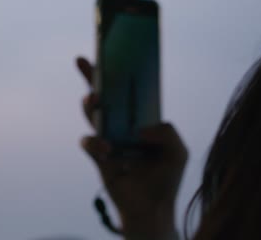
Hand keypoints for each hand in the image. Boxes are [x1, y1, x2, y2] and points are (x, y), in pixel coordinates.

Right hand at [77, 57, 187, 238]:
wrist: (151, 209)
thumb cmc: (166, 179)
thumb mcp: (177, 151)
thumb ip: (166, 132)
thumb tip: (140, 128)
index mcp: (140, 120)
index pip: (127, 92)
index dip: (119, 73)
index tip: (111, 52)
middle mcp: (122, 126)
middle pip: (104, 96)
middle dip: (93, 77)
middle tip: (83, 60)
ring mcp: (108, 140)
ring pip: (92, 115)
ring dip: (90, 106)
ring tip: (94, 100)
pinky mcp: (98, 157)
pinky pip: (89, 142)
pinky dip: (95, 143)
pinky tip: (109, 150)